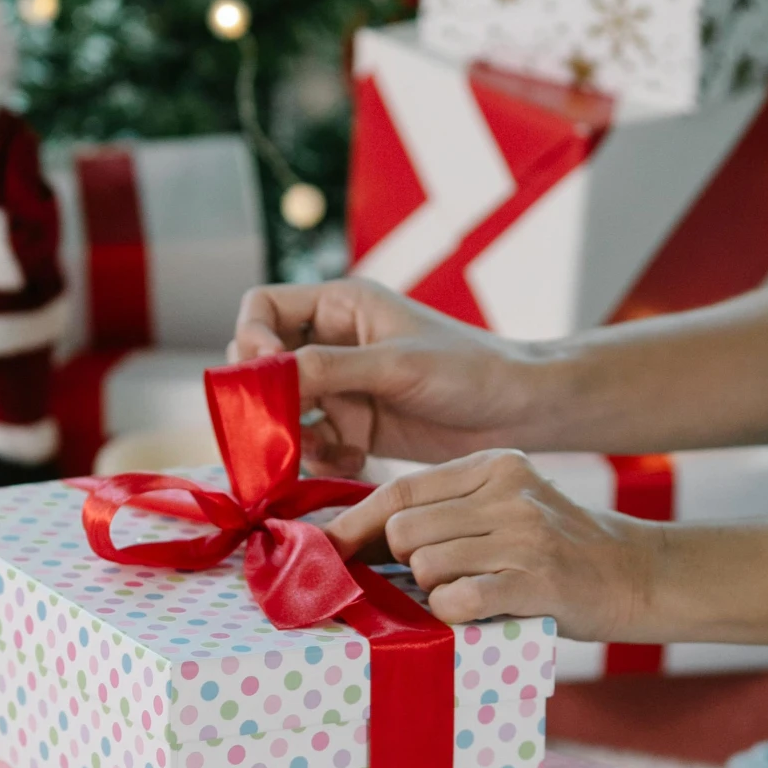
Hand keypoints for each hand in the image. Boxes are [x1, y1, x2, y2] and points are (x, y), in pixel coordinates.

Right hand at [232, 277, 556, 473]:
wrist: (517, 413)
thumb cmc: (468, 371)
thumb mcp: (396, 365)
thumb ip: (328, 368)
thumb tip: (265, 375)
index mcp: (341, 306)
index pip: (262, 307)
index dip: (250, 338)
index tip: (262, 375)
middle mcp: (333, 342)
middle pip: (264, 363)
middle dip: (268, 398)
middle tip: (282, 427)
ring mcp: (342, 386)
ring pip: (284, 409)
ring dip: (295, 435)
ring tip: (329, 450)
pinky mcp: (354, 425)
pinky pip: (313, 441)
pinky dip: (322, 457)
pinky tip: (354, 461)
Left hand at [325, 449, 657, 638]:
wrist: (636, 574)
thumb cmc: (553, 548)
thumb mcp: (502, 507)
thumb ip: (442, 513)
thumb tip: (350, 538)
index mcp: (492, 465)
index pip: (400, 491)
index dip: (354, 525)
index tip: (324, 550)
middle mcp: (508, 491)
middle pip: (404, 530)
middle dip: (404, 564)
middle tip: (439, 578)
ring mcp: (525, 533)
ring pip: (426, 565)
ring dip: (433, 591)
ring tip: (472, 590)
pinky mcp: (539, 579)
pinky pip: (457, 599)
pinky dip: (454, 612)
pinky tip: (478, 610)